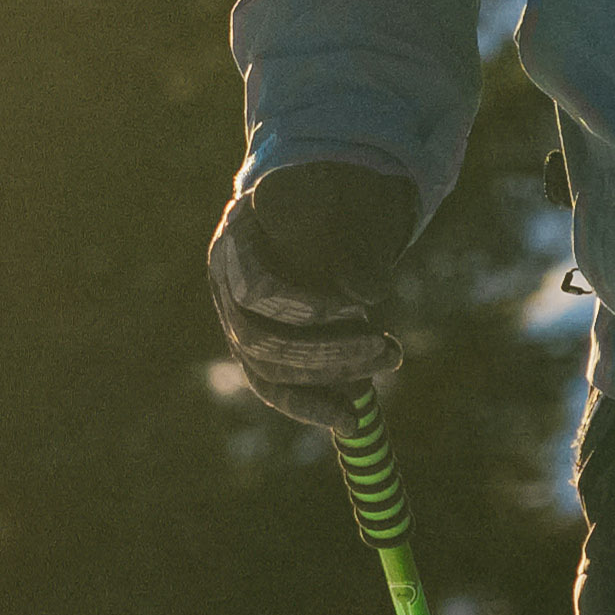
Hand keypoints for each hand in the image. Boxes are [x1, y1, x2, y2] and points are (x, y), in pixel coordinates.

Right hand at [207, 158, 422, 435]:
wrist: (306, 204)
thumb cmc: (322, 195)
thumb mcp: (341, 199)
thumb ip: (352, 238)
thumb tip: (370, 292)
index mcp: (235, 242)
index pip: (256, 288)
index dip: (304, 306)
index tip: (356, 309)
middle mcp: (224, 287)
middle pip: (260, 339)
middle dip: (329, 350)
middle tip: (390, 347)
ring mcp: (235, 322)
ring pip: (266, 370)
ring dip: (329, 377)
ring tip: (386, 362)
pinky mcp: (254, 350)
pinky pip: (273, 388)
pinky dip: (312, 405)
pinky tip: (350, 419)